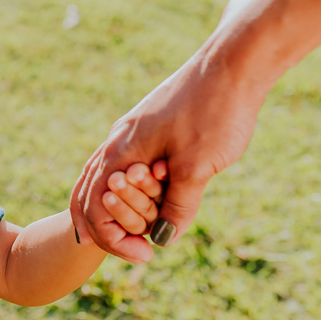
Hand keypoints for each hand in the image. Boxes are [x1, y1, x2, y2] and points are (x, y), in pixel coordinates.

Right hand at [70, 42, 264, 262]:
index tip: (145, 256)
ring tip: (128, 230)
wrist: (232, 63)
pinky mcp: (149, 123)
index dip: (114, 239)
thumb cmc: (213, 112)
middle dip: (104, 226)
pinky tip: (145, 193)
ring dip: (113, 207)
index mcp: (121, 152)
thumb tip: (163, 238)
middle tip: (134, 250)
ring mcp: (131, 130)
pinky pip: (123, 161)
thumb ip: (176, 206)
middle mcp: (117, 140)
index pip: (95, 207)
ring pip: (102, 175)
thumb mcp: (196, 168)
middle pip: (88, 192)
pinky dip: (127, 186)